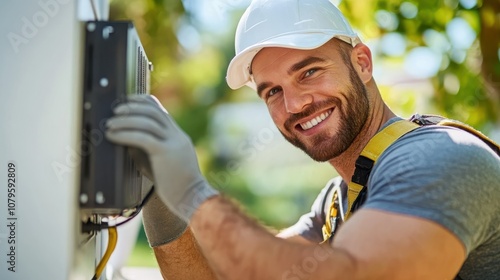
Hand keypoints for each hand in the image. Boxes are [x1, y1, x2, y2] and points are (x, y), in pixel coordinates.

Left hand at [105, 95, 217, 220]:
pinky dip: (125, 134)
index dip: (142, 102)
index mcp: (177, 136)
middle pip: (153, 111)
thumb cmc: (175, 185)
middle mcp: (177, 136)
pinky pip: (143, 138)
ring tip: (110, 124)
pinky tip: (113, 136)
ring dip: (125, 120)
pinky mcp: (166, 153)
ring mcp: (173, 143)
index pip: (160, 110)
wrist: (192, 199)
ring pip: (147, 121)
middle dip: (132, 107)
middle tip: (115, 111)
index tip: (127, 102)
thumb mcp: (162, 161)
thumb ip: (148, 148)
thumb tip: (126, 137)